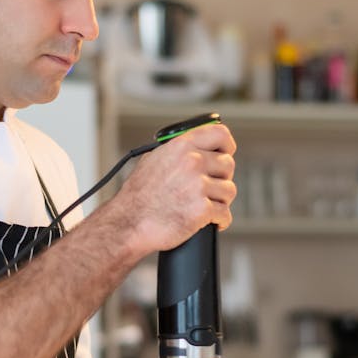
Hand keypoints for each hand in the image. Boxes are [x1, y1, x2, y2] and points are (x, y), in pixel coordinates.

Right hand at [107, 122, 236, 254]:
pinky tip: (211, 221)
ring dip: (220, 200)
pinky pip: (225, 213)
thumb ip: (175, 151)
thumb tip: (192, 149)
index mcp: (181, 146)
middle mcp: (192, 162)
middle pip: (228, 164)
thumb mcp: (152, 161)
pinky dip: (220, 220)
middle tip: (210, 188)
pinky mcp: (202, 209)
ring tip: (205, 206)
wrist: (128, 224)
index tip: (226, 153)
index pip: (220, 133)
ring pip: (229, 190)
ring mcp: (198, 186)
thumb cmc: (137, 197)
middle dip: (221, 178)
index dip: (226, 145)